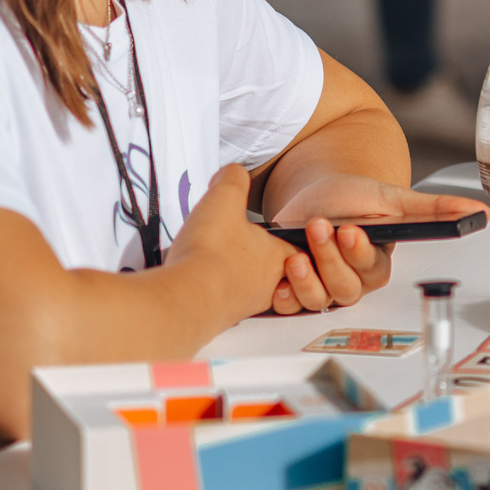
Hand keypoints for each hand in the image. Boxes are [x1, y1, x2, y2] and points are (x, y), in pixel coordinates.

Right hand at [166, 165, 308, 321]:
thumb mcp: (224, 199)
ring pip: (252, 289)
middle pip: (280, 273)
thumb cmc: (212, 254)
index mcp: (280, 259)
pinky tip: (200, 276)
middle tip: (244, 244)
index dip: (298, 241)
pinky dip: (216, 288)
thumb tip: (234, 172)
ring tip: (221, 258)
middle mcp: (269, 287)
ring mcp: (245, 305)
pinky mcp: (219, 316)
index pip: (305, 252)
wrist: (185, 298)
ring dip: (238, 273)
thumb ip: (233, 180)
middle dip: (263, 257)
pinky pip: (225, 301)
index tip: (278, 230)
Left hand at [261, 175, 476, 312]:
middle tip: (320, 225)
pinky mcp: (295, 287)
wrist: (313, 193)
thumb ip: (436, 208)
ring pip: (319, 299)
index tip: (351, 230)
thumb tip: (483, 212)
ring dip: (306, 277)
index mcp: (377, 262)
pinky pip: (290, 305)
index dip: (360, 254)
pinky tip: (280, 277)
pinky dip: (284, 296)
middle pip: (345, 288)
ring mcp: (322, 286)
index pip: (374, 269)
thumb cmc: (354, 197)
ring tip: (296, 250)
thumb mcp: (393, 198)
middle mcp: (352, 280)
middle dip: (330, 258)